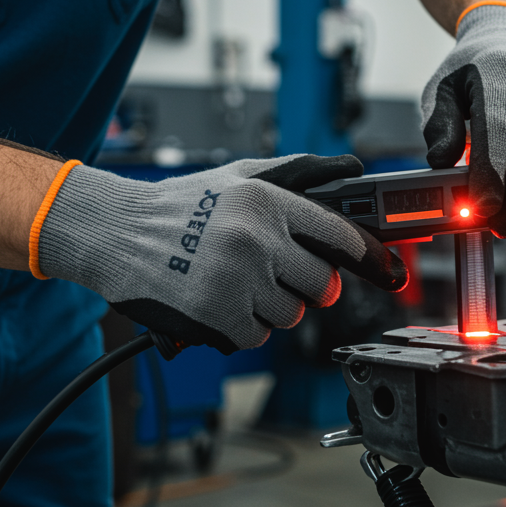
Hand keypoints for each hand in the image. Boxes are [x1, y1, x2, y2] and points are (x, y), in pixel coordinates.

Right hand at [34, 155, 406, 352]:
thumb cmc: (178, 205)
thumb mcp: (237, 175)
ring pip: (289, 315)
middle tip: (275, 275)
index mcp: (268, 201)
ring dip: (269, 308)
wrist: (115, 233)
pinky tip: (217, 302)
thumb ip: (295, 174)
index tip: (390, 272)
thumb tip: (349, 170)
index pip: (340, 236)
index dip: (370, 258)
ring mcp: (239, 279)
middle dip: (307, 287)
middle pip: (322, 285)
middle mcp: (258, 238)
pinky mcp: (218, 315)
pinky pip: (256, 337)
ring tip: (233, 282)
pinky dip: (241, 328)